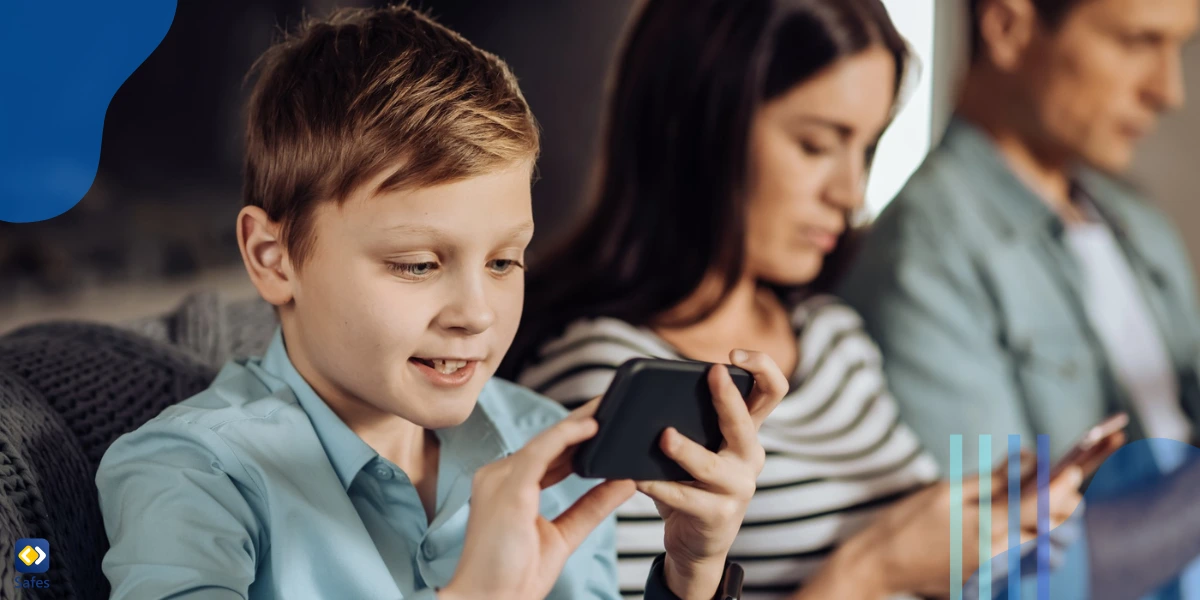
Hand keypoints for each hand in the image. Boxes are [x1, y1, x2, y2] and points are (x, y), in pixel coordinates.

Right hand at [440, 401, 635, 599]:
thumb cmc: (514, 575)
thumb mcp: (564, 534)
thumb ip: (592, 505)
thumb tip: (624, 481)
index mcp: (509, 486)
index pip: (547, 454)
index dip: (575, 438)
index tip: (603, 424)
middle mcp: (499, 475)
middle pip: (548, 441)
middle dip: (581, 422)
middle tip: (612, 402)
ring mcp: (499, 478)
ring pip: (546, 441)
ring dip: (580, 422)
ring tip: (609, 406)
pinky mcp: (507, 487)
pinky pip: (541, 452)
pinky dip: (567, 436)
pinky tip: (592, 426)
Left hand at [636, 349, 788, 599]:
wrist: (697, 541)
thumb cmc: (692, 483)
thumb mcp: (699, 447)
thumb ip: (688, 421)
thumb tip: (649, 394)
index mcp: (746, 433)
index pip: (772, 390)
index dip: (762, 366)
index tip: (734, 356)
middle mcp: (750, 457)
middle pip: (745, 422)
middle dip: (729, 397)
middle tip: (712, 373)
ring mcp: (739, 488)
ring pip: (711, 465)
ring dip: (686, 450)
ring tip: (664, 437)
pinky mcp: (719, 515)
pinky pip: (685, 498)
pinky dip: (659, 487)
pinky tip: (638, 478)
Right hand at [845, 450, 1085, 597]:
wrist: (882, 564)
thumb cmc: (908, 523)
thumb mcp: (946, 491)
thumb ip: (990, 480)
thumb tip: (1025, 462)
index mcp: (988, 527)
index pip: (1041, 506)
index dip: (1062, 486)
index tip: (1075, 468)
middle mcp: (999, 552)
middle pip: (1050, 528)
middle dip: (1063, 503)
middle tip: (1065, 480)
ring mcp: (995, 569)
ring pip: (1040, 542)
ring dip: (1048, 520)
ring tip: (1043, 497)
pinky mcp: (988, 576)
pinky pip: (1019, 553)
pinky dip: (1026, 533)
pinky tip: (1015, 518)